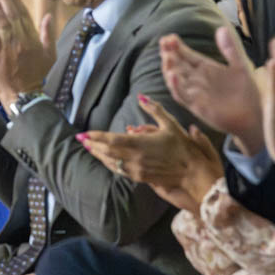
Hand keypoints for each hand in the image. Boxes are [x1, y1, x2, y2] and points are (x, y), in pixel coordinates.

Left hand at [0, 0, 54, 109]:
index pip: (24, 15)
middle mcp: (21, 40)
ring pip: (2, 23)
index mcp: (33, 39)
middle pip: (12, 15)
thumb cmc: (36, 75)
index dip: (15, 1)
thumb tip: (48, 16)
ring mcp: (8, 47)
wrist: (23, 94)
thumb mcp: (49, 55)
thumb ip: (48, 34)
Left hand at [80, 94, 222, 214]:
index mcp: (140, 143)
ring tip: (89, 148)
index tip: (83, 134)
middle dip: (92, 145)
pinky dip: (109, 163)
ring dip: (98, 155)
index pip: (111, 139)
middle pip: (106, 151)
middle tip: (81, 139)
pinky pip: (119, 170)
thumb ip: (154, 110)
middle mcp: (135, 158)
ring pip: (111, 162)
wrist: (193, 174)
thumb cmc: (183, 148)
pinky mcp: (140, 178)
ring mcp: (136, 169)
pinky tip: (105, 159)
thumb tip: (141, 97)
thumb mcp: (171, 124)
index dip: (95, 136)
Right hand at [161, 26, 261, 154]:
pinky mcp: (197, 106)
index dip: (176, 46)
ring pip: (175, 80)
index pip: (185, 54)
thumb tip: (221, 28)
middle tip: (164, 44)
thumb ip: (230, 48)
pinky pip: (182, 96)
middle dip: (169, 54)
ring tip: (167, 57)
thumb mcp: (240, 65)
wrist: (255, 115)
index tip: (169, 37)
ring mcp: (195, 93)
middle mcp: (196, 80)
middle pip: (177, 65)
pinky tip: (174, 76)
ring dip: (169, 69)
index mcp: (205, 68)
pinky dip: (176, 87)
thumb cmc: (247, 92)